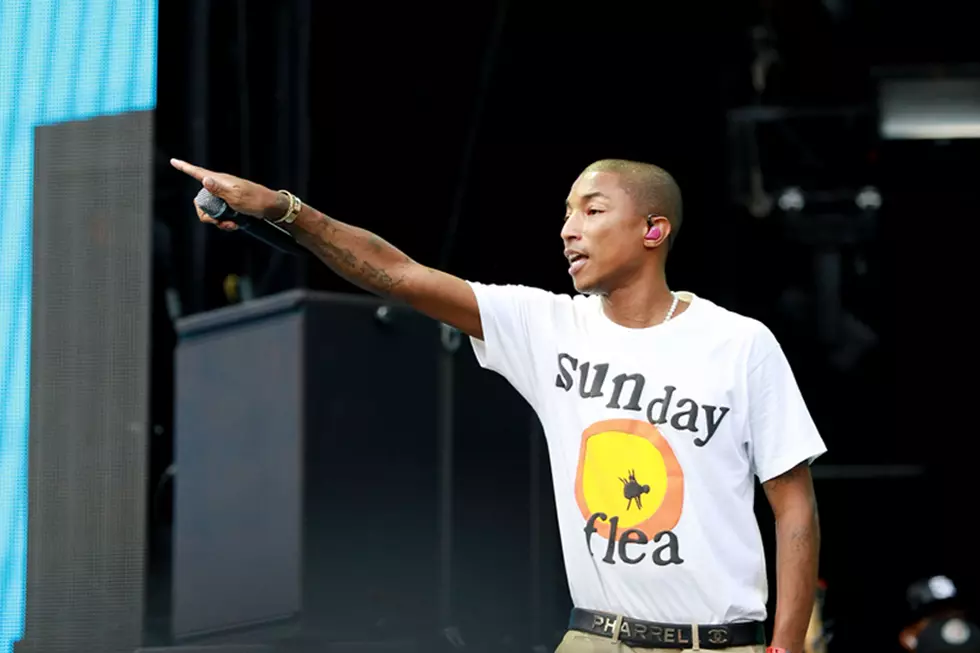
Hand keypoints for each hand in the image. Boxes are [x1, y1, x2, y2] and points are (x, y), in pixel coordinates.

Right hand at [170, 158, 286, 229]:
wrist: (270, 208)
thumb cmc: (254, 200)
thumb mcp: (236, 196)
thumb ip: (219, 189)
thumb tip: (204, 178)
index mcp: (219, 181)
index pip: (197, 172)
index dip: (184, 167)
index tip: (173, 161)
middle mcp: (219, 187)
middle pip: (200, 202)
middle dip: (206, 215)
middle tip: (219, 222)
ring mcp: (224, 196)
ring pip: (210, 212)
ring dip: (217, 221)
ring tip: (231, 224)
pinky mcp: (229, 205)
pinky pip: (220, 216)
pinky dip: (225, 222)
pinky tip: (235, 225)